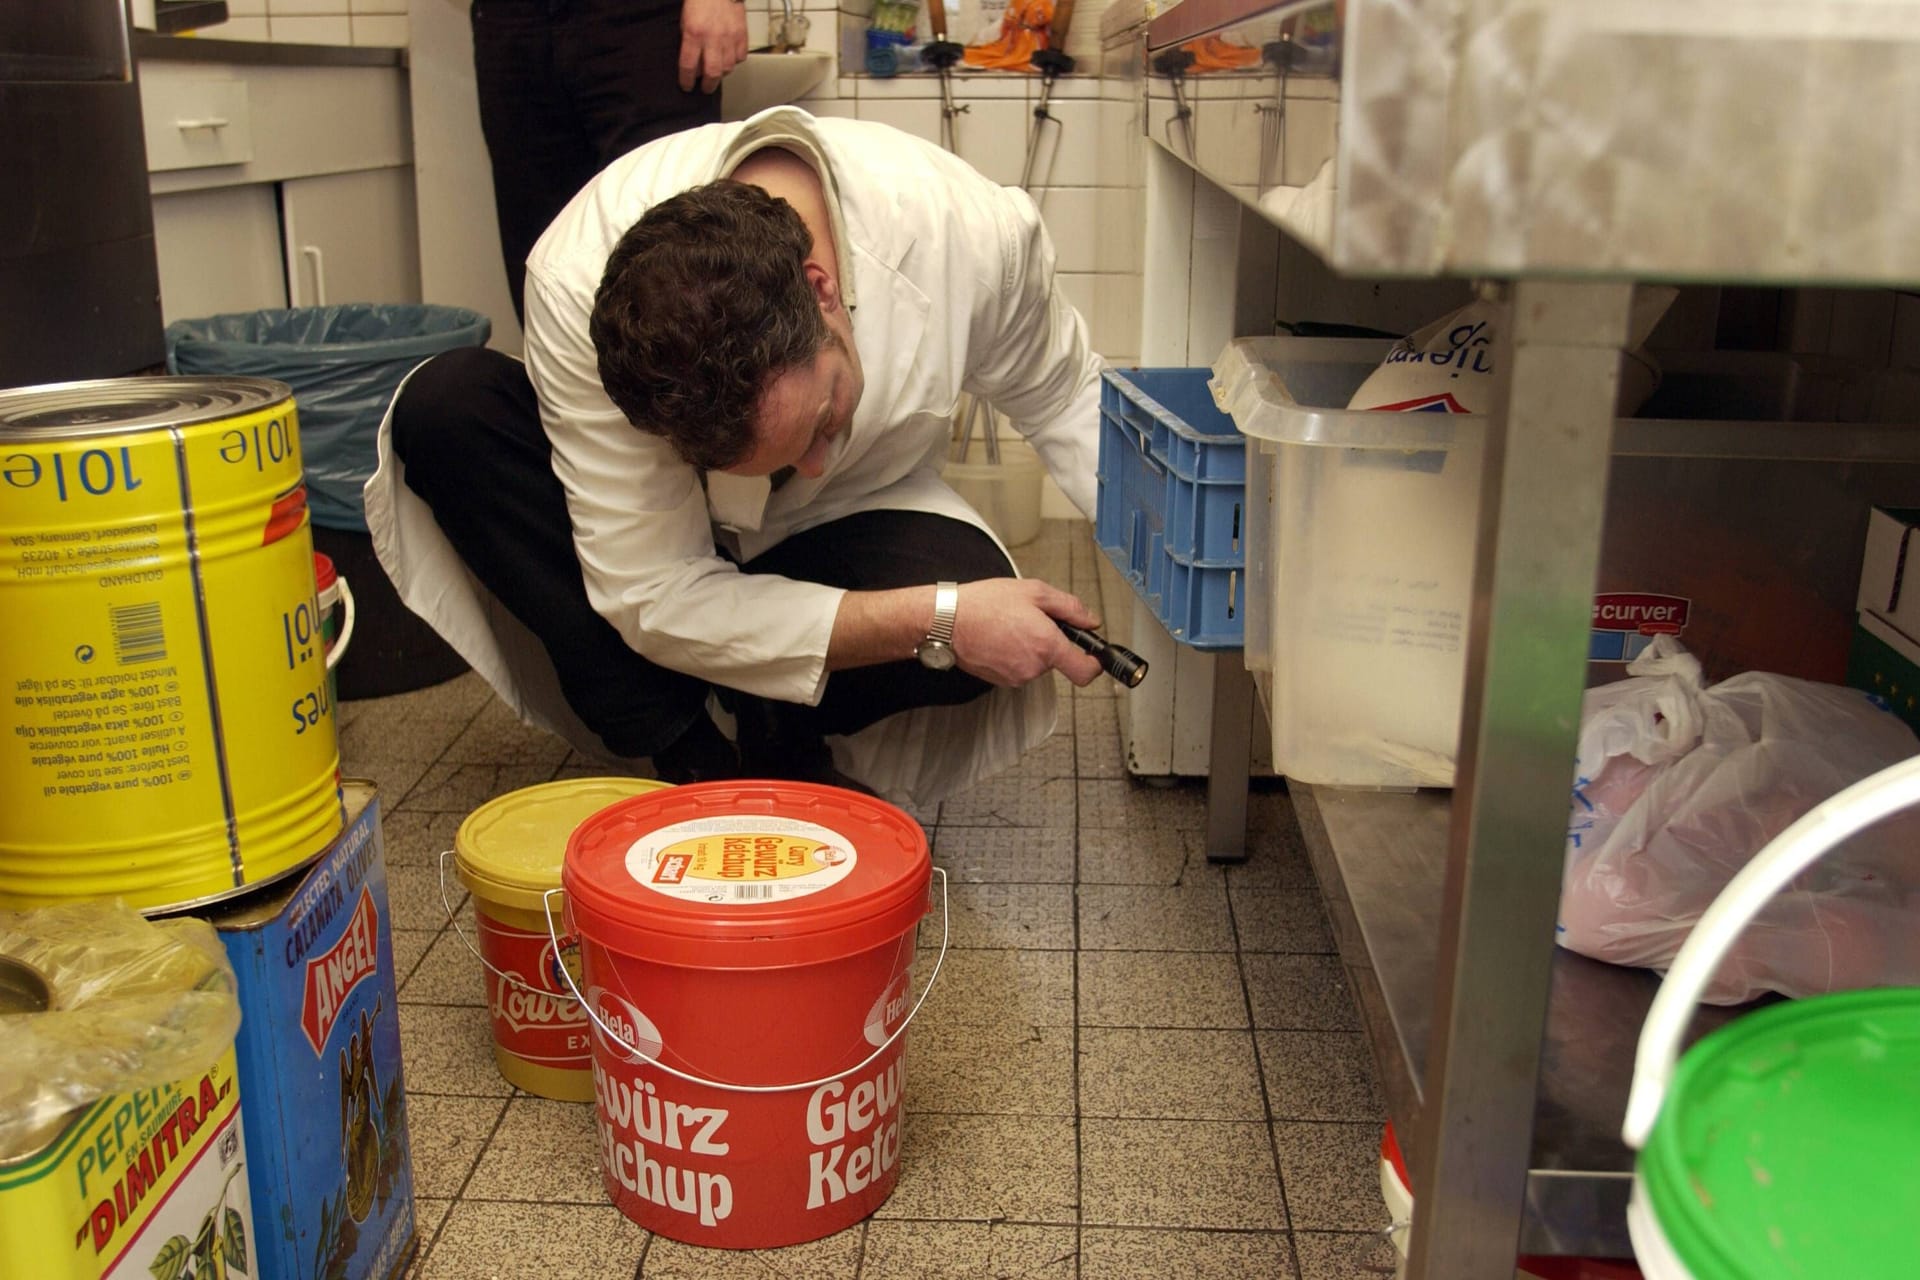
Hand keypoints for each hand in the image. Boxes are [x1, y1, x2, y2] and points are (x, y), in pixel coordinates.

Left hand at [680, 0, 748, 93]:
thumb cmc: (700, 2)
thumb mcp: (685, 22)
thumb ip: (689, 44)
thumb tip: (693, 64)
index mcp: (694, 34)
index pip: (688, 66)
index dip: (686, 81)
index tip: (687, 86)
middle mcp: (712, 39)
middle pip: (712, 73)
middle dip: (708, 85)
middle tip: (705, 88)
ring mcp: (729, 38)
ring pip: (728, 68)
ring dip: (721, 73)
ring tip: (717, 72)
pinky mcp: (742, 35)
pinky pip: (740, 58)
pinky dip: (734, 61)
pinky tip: (729, 57)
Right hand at [951, 579, 1103, 687]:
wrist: (947, 621)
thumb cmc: (985, 604)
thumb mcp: (1033, 591)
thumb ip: (1069, 607)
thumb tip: (1090, 621)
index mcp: (1047, 645)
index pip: (1085, 672)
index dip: (1095, 664)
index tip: (1093, 655)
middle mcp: (1034, 667)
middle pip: (1058, 661)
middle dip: (1051, 642)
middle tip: (1031, 619)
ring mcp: (1017, 677)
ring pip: (1038, 664)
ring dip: (1031, 647)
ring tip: (1010, 626)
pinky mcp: (1001, 681)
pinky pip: (1020, 668)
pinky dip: (1015, 654)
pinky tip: (1000, 637)